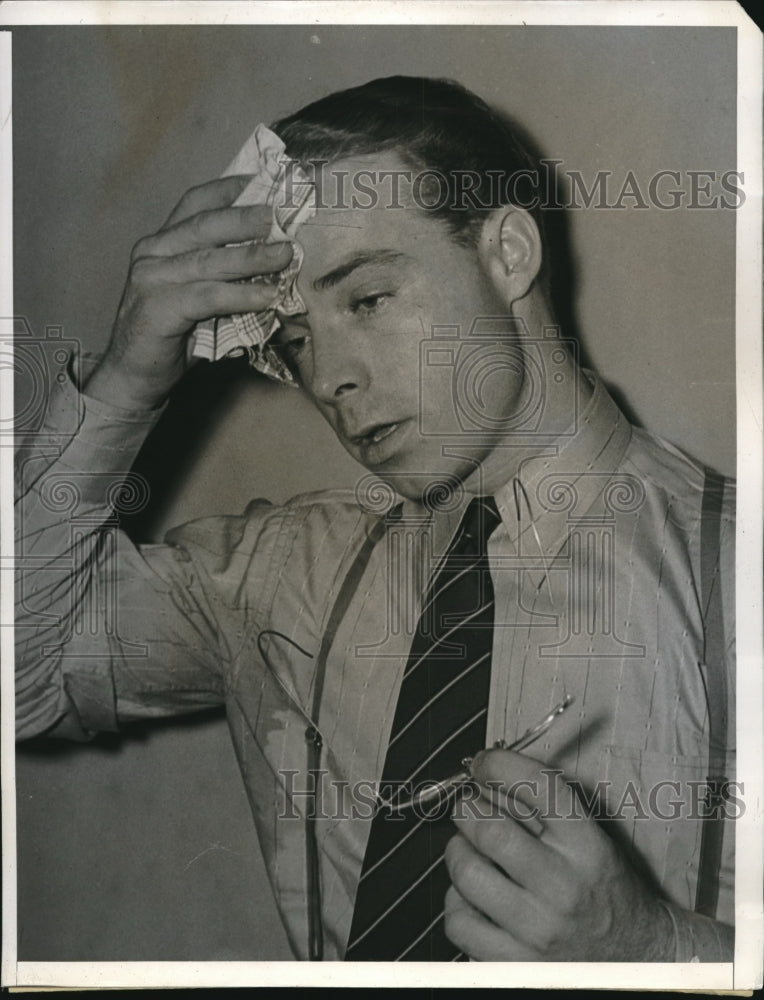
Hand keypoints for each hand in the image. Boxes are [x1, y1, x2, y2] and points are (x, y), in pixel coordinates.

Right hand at [84, 175, 292, 409]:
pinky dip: (241, 295)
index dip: (225, 190)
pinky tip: (267, 296)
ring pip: (209, 260)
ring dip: (252, 257)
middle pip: (205, 226)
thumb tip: (274, 265)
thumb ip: (222, 278)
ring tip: (285, 255)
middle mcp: (152, 253)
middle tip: (281, 217)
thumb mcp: (197, 298)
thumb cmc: (171, 337)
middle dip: (246, 219)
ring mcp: (151, 278)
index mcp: (161, 244)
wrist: (133, 376)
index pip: (193, 204)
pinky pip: (208, 296)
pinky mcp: (158, 308)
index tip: (259, 180)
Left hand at [443, 748, 674, 960]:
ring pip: (468, 874)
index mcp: (586, 847)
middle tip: (468, 808)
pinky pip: (460, 922)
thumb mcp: (590, 838)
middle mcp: (563, 887)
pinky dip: (456, 901)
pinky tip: (471, 894)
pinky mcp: (517, 963)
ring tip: (467, 849)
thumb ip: (543, 807)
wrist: (639, 955)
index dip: (499, 766)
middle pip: (491, 831)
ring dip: (457, 852)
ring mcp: (538, 929)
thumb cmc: (606, 889)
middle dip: (467, 810)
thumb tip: (487, 780)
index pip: (536, 788)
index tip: (482, 764)